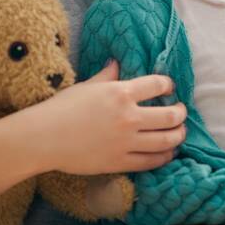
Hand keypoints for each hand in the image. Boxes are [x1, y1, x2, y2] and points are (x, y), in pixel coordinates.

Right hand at [32, 60, 186, 175]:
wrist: (43, 138)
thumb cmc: (61, 108)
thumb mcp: (86, 86)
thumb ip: (106, 76)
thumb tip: (116, 62)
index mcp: (121, 93)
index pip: (157, 85)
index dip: (168, 85)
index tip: (170, 88)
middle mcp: (129, 117)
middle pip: (170, 115)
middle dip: (181, 113)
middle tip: (181, 112)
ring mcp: (126, 141)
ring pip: (166, 140)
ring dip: (178, 135)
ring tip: (180, 132)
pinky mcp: (120, 162)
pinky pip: (151, 161)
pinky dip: (164, 157)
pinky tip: (167, 153)